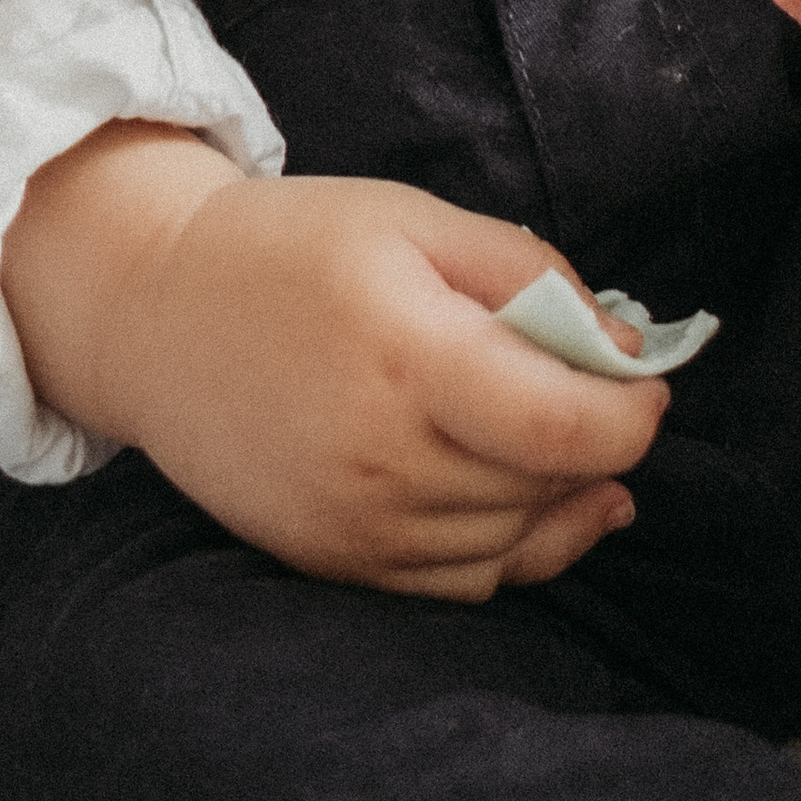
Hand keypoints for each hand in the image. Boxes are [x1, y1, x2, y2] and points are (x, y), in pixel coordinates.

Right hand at [2, 126, 667, 596]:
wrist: (155, 312)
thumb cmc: (292, 248)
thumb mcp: (413, 218)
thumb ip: (529, 272)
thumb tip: (623, 349)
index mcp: (408, 355)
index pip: (569, 428)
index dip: (634, 413)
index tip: (646, 379)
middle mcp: (383, 458)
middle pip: (548, 484)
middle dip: (599, 442)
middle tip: (600, 386)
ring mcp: (355, 525)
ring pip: (515, 542)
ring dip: (560, 496)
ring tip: (560, 435)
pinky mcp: (335, 562)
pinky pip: (464, 583)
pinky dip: (513, 547)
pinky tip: (529, 499)